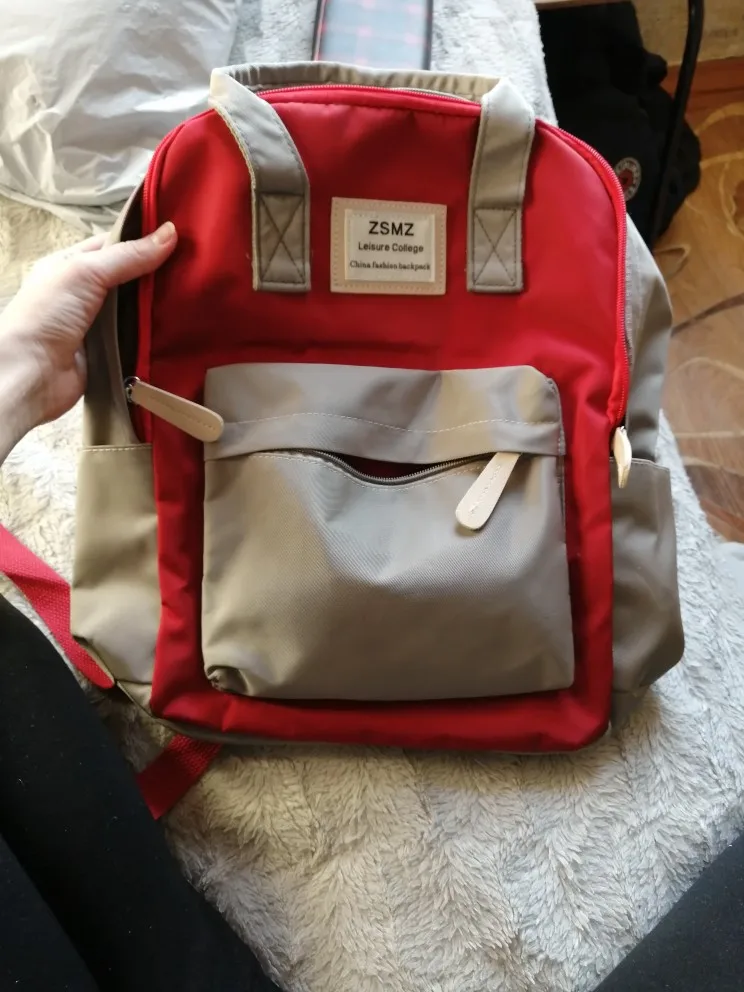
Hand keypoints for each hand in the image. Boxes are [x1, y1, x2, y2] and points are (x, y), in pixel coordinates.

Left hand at [0, 221, 176, 453]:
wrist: (33, 374)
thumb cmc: (48, 314)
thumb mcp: (86, 272)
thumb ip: (128, 256)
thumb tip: (170, 232)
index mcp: (71, 265)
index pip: (114, 245)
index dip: (144, 240)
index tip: (181, 236)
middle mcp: (84, 293)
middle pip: (130, 278)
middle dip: (158, 274)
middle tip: (197, 266)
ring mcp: (99, 324)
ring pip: (138, 309)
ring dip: (160, 306)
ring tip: (198, 293)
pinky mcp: (112, 351)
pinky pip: (140, 337)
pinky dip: (156, 334)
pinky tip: (183, 325)